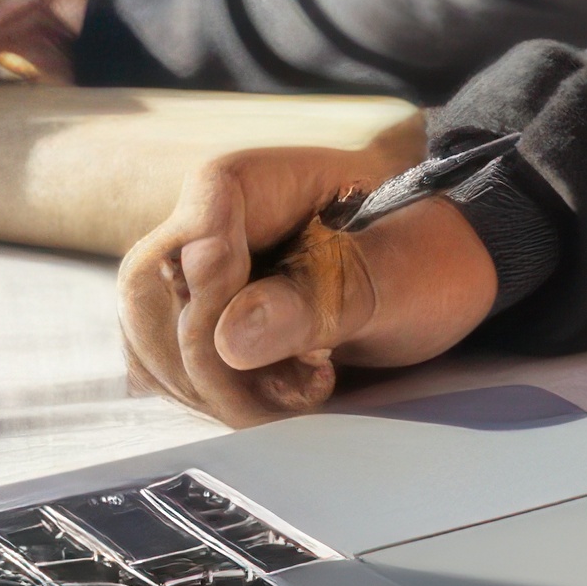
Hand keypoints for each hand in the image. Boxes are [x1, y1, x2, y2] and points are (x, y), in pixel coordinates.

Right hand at [116, 151, 491, 424]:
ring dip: (225, 394)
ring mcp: (188, 278)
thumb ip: (310, 304)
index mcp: (236, 185)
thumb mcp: (387, 279)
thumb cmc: (416, 254)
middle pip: (153, 309)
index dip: (231, 319)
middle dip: (218, 373)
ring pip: (155, 352)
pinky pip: (172, 374)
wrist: (434, 269)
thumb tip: (228, 339)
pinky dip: (222, 400)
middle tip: (302, 392)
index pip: (196, 255)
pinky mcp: (194, 322)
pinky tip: (282, 394)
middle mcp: (196, 225)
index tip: (302, 357)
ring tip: (308, 388)